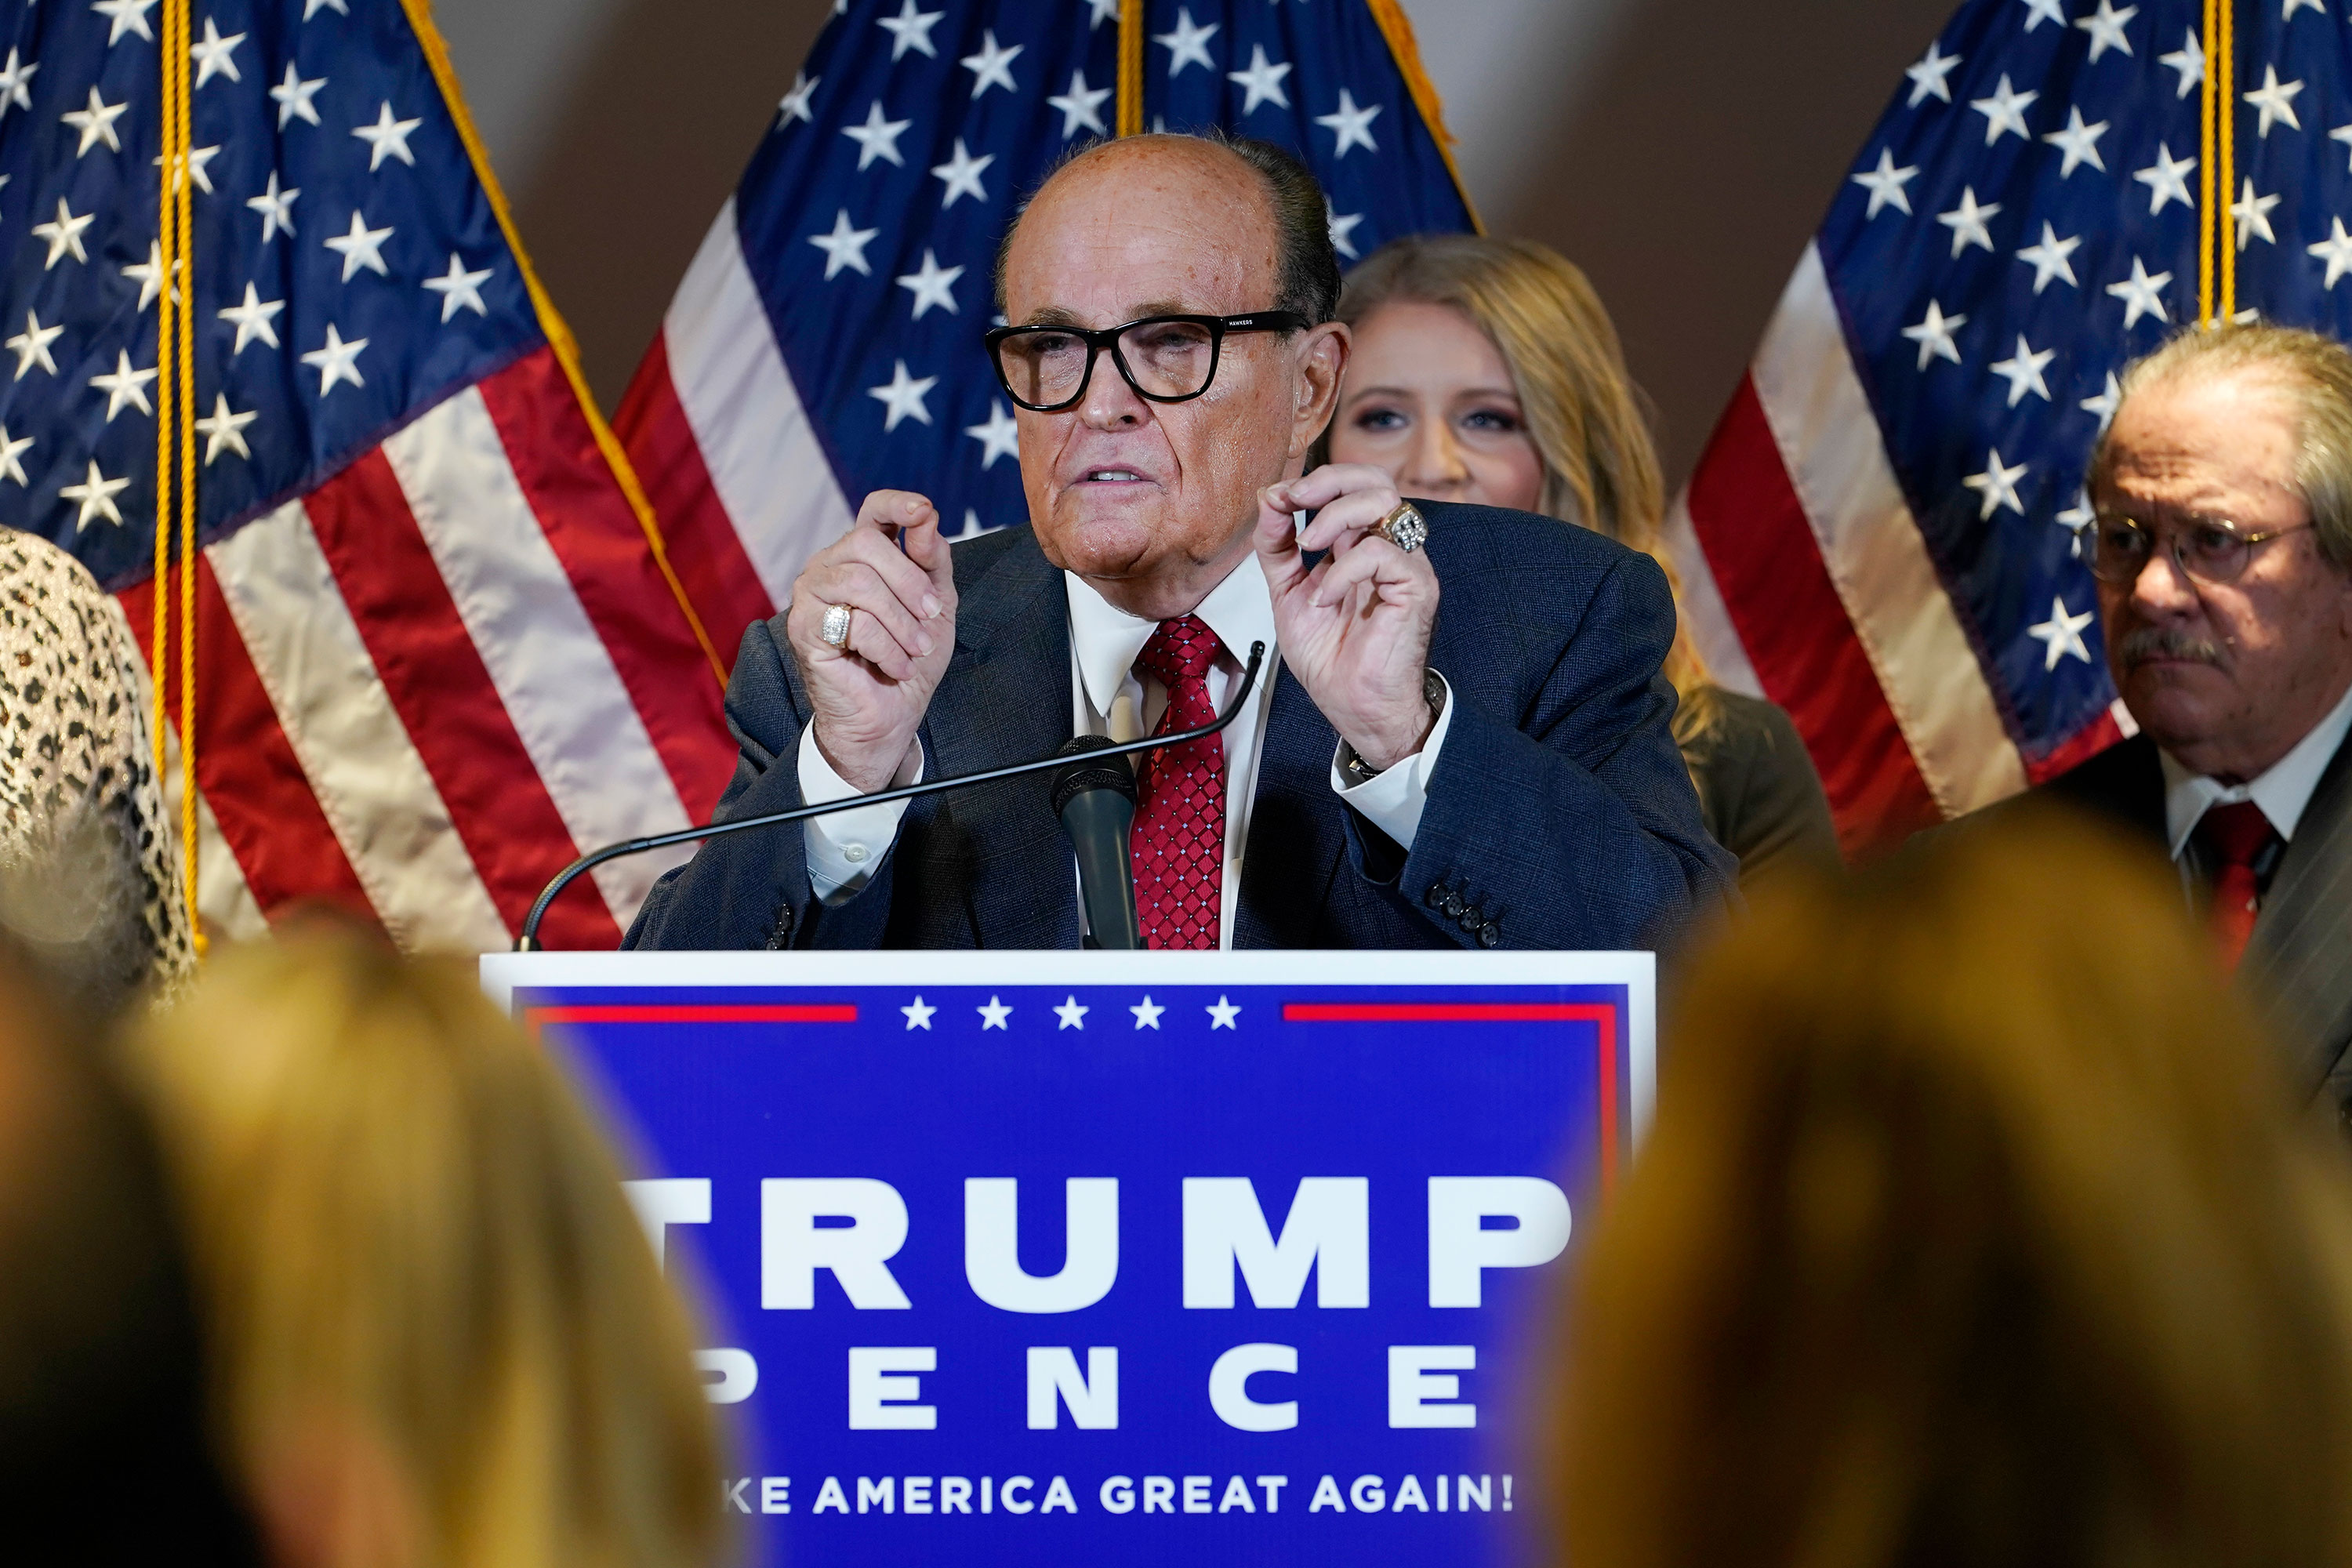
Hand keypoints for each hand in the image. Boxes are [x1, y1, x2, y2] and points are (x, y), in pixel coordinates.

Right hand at [786, 491, 956, 792]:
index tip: (925, 511)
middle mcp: (830, 566)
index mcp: (863, 556)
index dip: (897, 503)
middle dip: (909, 581)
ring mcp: (810, 595)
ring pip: (859, 582)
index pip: (873, 511)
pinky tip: (895, 667)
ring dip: (900, 621)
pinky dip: (887, 649)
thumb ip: (932, 562)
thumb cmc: (909, 659)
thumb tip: (927, 520)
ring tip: (916, 650)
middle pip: (866, 543)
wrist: (889, 715)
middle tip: (930, 616)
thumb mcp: (936, 607)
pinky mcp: (803, 629)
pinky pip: (854, 623)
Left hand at [1255, 465, 1439, 771]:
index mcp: (1360, 546)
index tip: (1277, 499)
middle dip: (1328, 480)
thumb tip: (1269, 499)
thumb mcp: (1287, 594)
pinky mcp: (1416, 588)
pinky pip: (1382, 553)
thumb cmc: (1331, 659)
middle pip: (1375, 480)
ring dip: (1334, 517)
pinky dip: (1343, 570)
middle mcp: (1387, 549)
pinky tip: (1324, 598)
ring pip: (1385, 503)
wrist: (1353, 708)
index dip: (1313, 483)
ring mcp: (1405, 566)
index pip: (1350, 487)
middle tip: (1294, 499)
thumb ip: (1277, 548)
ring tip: (1306, 548)